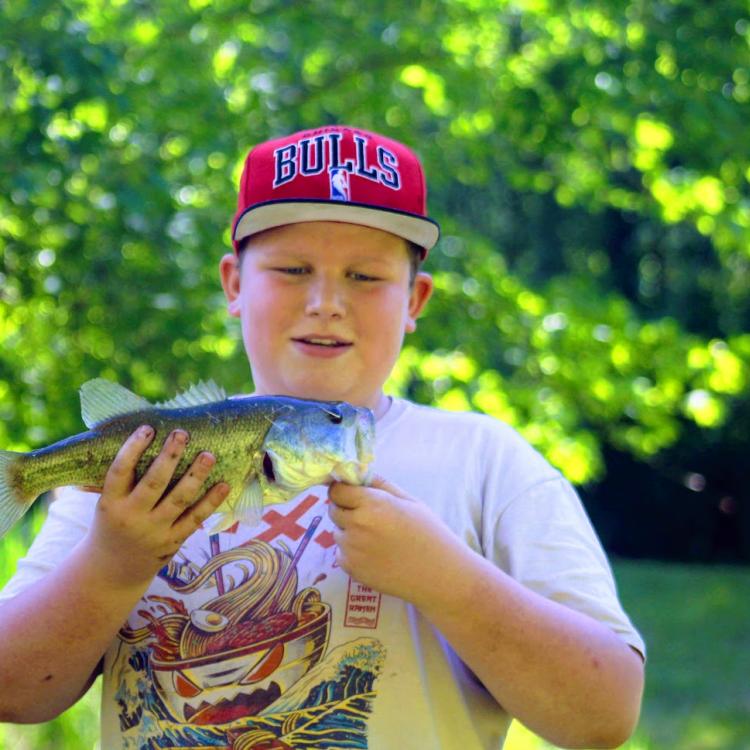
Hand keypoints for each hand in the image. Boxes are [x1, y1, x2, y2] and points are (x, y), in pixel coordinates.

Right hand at [84, 425, 229, 586]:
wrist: (112, 570)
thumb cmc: (113, 524)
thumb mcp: (106, 504)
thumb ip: (121, 480)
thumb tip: (137, 438)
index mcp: (110, 504)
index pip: (120, 472)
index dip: (132, 448)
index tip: (148, 428)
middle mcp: (132, 517)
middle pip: (154, 483)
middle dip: (169, 456)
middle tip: (182, 433)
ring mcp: (154, 531)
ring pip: (179, 499)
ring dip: (196, 475)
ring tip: (208, 455)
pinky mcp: (173, 541)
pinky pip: (195, 518)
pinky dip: (211, 501)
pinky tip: (224, 484)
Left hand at [328, 476, 461, 602]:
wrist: (438, 574)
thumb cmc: (428, 533)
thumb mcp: (409, 501)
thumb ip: (380, 484)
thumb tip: (358, 471)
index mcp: (372, 504)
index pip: (337, 490)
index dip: (343, 491)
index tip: (351, 494)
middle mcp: (357, 525)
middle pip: (334, 510)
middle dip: (346, 510)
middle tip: (368, 517)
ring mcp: (351, 549)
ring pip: (338, 532)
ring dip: (349, 532)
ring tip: (376, 539)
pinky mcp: (351, 569)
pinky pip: (341, 553)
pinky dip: (351, 552)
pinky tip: (374, 555)